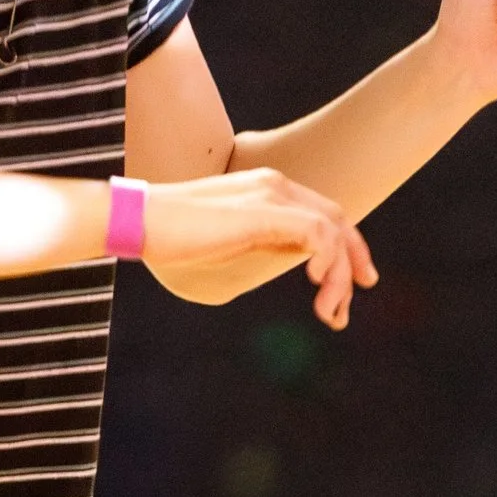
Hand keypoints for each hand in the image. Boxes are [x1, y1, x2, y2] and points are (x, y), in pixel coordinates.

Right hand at [138, 168, 377, 329]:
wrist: (141, 220)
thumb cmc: (171, 236)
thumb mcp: (225, 241)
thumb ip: (257, 243)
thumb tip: (279, 260)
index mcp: (265, 189)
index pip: (321, 212)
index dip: (345, 246)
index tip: (353, 281)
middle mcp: (274, 185)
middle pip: (336, 217)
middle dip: (354, 259)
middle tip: (356, 296)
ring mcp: (271, 194)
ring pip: (331, 229)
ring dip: (340, 275)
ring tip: (328, 312)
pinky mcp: (264, 210)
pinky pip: (317, 232)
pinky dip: (328, 262)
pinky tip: (318, 287)